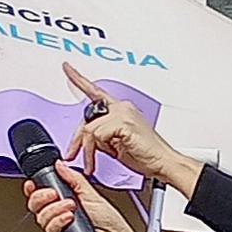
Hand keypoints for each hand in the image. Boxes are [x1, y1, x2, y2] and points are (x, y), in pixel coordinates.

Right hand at [22, 161, 154, 231]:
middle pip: (36, 205)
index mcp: (65, 199)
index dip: (33, 188)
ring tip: (71, 207)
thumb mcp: (91, 194)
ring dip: (54, 209)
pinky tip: (68, 218)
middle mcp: (59, 213)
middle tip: (54, 194)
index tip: (32, 184)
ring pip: (41, 217)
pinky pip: (50, 230)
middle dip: (42, 197)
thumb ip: (74, 178)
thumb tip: (59, 165)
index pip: (41, 193)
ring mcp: (59, 226)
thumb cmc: (109, 221)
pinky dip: (57, 221)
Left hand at [60, 60, 196, 194]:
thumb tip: (87, 139)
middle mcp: (121, 107)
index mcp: (121, 109)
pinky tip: (109, 154)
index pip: (95, 92)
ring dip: (87, 150)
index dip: (78, 79)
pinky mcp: (122, 122)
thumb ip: (102, 135)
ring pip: (89, 129)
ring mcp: (122, 113)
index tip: (66, 67)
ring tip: (92, 162)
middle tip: (74, 153)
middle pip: (86, 119)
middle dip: (78, 140)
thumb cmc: (146, 156)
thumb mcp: (117, 144)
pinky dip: (96, 150)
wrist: (164, 163)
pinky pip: (96, 135)